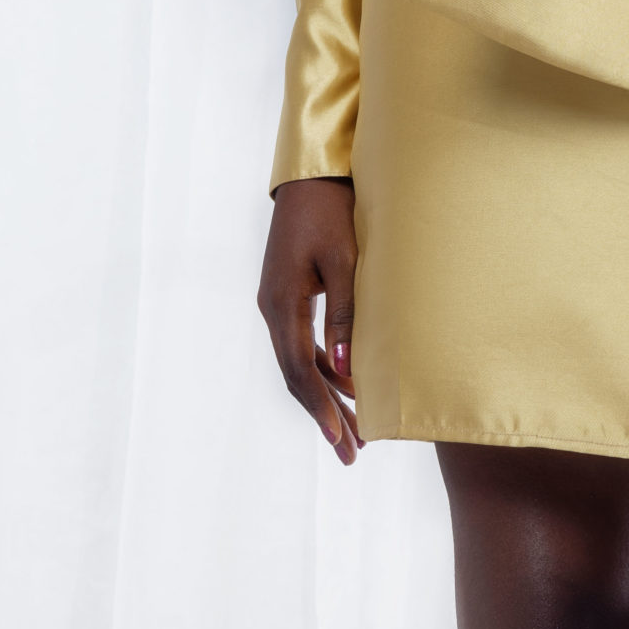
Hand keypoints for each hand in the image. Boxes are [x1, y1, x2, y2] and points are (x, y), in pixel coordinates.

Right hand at [258, 177, 362, 464]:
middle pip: (298, 375)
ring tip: (355, 429)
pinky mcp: (290, 295)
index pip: (301, 370)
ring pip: (301, 362)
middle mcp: (273, 309)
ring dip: (327, 394)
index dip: (322, 407)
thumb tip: (347, 369)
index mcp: (281, 304)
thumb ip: (346, 314)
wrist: (313, 175)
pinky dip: (325, 366)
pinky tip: (347, 384)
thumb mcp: (344, 262)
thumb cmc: (332, 211)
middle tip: (352, 452)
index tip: (342, 437)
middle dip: (325, 414)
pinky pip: (304, 342)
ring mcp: (278, 303)